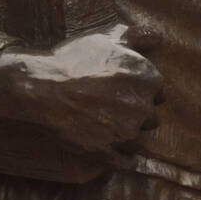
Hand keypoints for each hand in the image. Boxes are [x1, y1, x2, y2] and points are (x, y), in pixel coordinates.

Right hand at [0, 23, 163, 158]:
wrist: (41, 88)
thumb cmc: (74, 60)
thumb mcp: (107, 39)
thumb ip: (138, 36)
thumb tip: (159, 37)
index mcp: (148, 79)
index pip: (158, 91)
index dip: (141, 90)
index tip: (125, 90)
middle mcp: (143, 108)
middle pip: (151, 118)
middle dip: (137, 114)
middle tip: (114, 108)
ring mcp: (125, 134)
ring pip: (139, 141)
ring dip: (130, 136)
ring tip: (109, 127)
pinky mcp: (108, 153)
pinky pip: (126, 162)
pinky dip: (122, 158)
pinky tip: (112, 150)